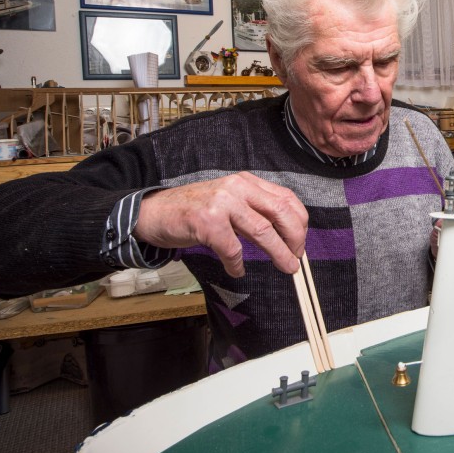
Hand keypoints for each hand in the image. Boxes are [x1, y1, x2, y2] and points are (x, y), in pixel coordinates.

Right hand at [134, 172, 307, 277]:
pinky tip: (236, 271)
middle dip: (295, 238)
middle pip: (281, 212)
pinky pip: (233, 249)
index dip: (299, 223)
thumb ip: (253, 214)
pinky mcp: (207, 221)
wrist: (153, 212)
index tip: (300, 242)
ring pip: (263, 230)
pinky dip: (237, 264)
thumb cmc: (193, 211)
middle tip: (296, 258)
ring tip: (286, 267)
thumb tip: (285, 237)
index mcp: (246, 182)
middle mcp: (237, 187)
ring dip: (279, 253)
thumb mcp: (229, 204)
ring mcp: (222, 202)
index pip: (286, 198)